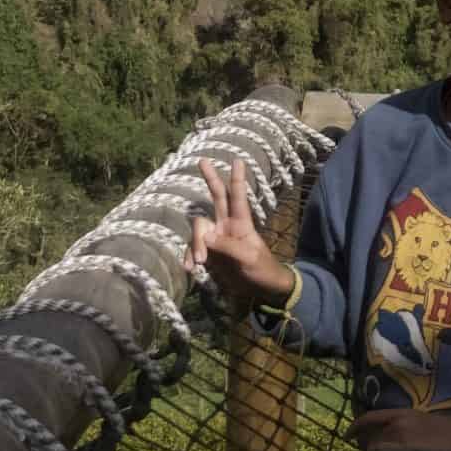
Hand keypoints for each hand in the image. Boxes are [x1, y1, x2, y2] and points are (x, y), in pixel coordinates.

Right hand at [186, 157, 293, 305]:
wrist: (259, 290)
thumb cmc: (261, 270)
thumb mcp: (249, 259)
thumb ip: (227, 246)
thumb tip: (204, 236)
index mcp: (242, 223)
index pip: (239, 198)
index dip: (238, 179)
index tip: (237, 160)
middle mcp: (226, 225)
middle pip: (217, 197)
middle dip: (210, 179)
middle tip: (202, 160)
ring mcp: (216, 237)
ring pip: (198, 228)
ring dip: (195, 244)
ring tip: (199, 263)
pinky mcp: (207, 252)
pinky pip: (192, 249)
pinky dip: (189, 257)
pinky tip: (190, 268)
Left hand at [357, 404, 450, 450]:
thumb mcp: (425, 421)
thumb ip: (407, 428)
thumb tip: (391, 440)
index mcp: (401, 415)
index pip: (370, 419)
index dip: (356, 428)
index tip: (347, 436)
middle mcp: (396, 427)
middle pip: (370, 441)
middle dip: (366, 450)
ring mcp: (402, 443)